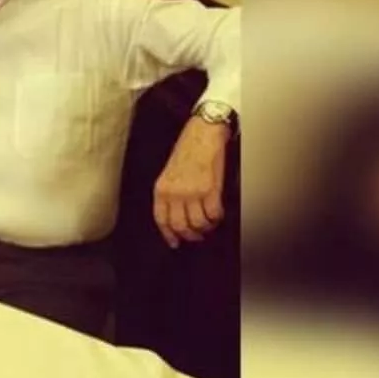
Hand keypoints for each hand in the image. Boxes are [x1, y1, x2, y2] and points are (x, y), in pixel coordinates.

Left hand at [153, 117, 229, 248]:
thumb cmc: (186, 150)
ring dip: (205, 228)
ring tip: (208, 225)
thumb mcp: (168, 173)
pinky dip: (217, 219)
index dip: (168, 235)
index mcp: (161, 189)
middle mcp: (175, 193)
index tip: (175, 242)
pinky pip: (213, 214)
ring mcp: (193, 192)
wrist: (202, 134)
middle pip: (180, 226)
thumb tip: (176, 215)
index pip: (161, 219)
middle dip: (190, 236)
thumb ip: (169, 193)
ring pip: (198, 224)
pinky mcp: (211, 190)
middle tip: (197, 236)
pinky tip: (217, 216)